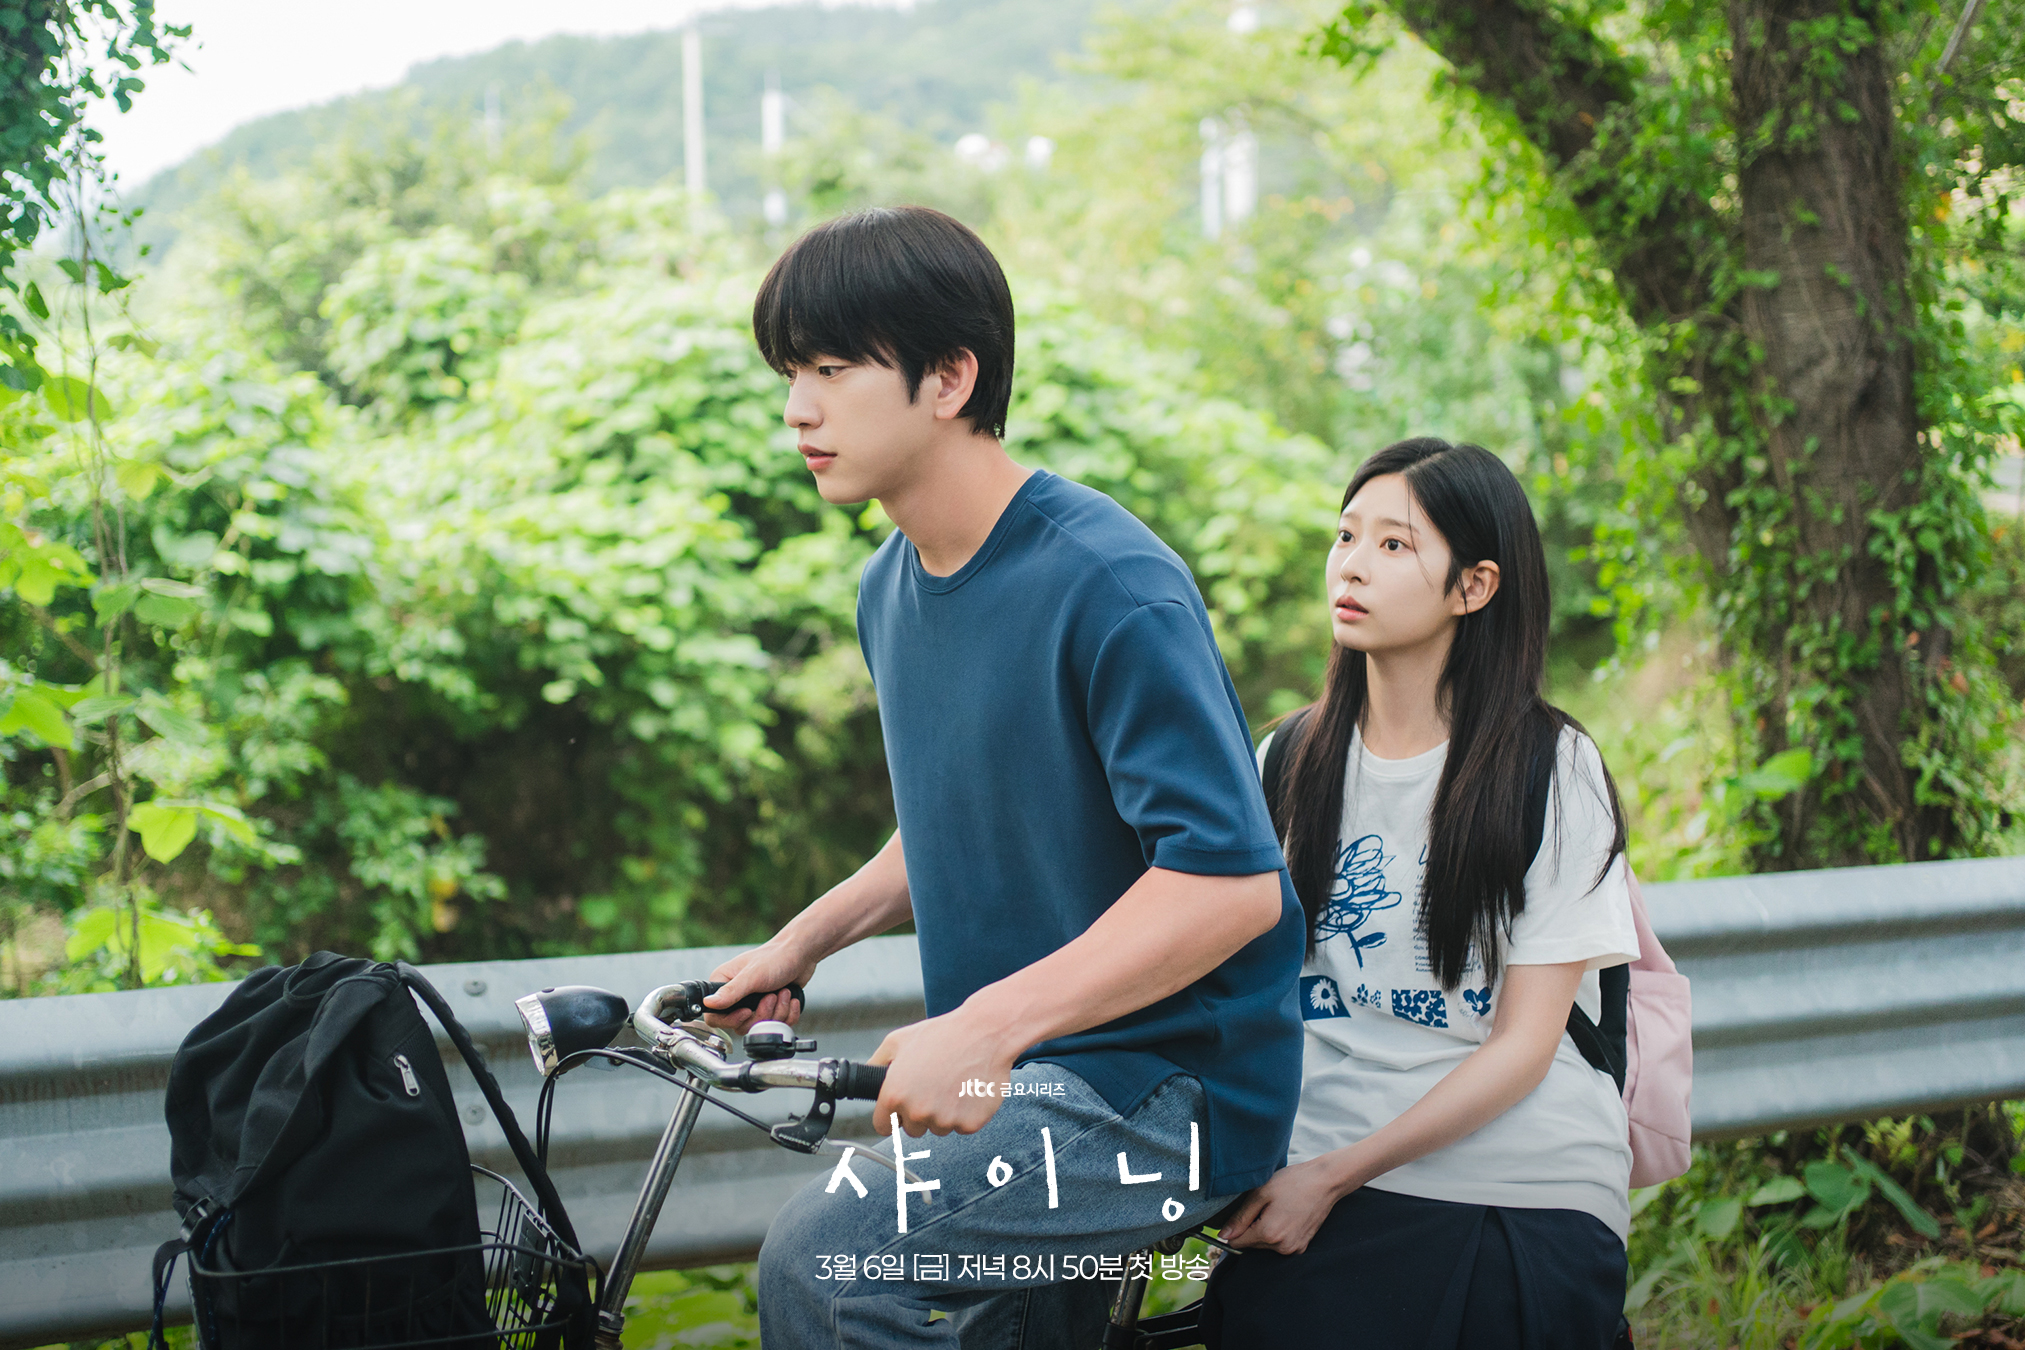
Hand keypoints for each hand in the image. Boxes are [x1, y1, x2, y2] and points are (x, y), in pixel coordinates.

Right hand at [703, 940, 815, 1034]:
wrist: (801, 954)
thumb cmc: (775, 958)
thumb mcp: (752, 976)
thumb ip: (730, 992)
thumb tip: (707, 1003)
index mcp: (723, 985)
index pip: (715, 1017)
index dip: (732, 1020)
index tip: (747, 1011)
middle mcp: (736, 997)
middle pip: (741, 1025)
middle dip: (762, 1014)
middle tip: (771, 996)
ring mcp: (753, 1004)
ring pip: (760, 1026)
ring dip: (777, 1011)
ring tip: (783, 993)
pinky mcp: (770, 1009)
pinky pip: (777, 1025)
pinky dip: (788, 1014)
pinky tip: (790, 998)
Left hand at [866, 1009, 1018, 1137]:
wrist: (985, 1032)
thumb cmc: (942, 1034)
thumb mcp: (898, 1041)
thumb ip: (876, 1063)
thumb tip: (865, 1077)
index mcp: (894, 1095)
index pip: (883, 1125)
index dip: (892, 1114)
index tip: (902, 1107)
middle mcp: (917, 1112)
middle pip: (912, 1130)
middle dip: (920, 1112)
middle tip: (934, 1085)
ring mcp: (944, 1120)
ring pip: (938, 1128)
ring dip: (944, 1113)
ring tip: (953, 1082)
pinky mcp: (969, 1124)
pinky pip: (962, 1127)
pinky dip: (966, 1113)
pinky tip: (969, 1088)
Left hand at [1218, 1155, 1356, 1255]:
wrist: (1325, 1181)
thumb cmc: (1293, 1182)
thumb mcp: (1261, 1193)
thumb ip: (1241, 1217)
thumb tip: (1224, 1236)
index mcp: (1269, 1234)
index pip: (1237, 1243)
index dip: (1233, 1229)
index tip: (1242, 1214)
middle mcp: (1282, 1247)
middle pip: (1252, 1245)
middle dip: (1251, 1228)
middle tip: (1263, 1206)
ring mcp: (1294, 1249)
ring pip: (1266, 1246)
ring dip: (1264, 1231)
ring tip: (1276, 1209)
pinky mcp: (1303, 1247)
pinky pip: (1280, 1245)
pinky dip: (1277, 1233)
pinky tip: (1284, 1215)